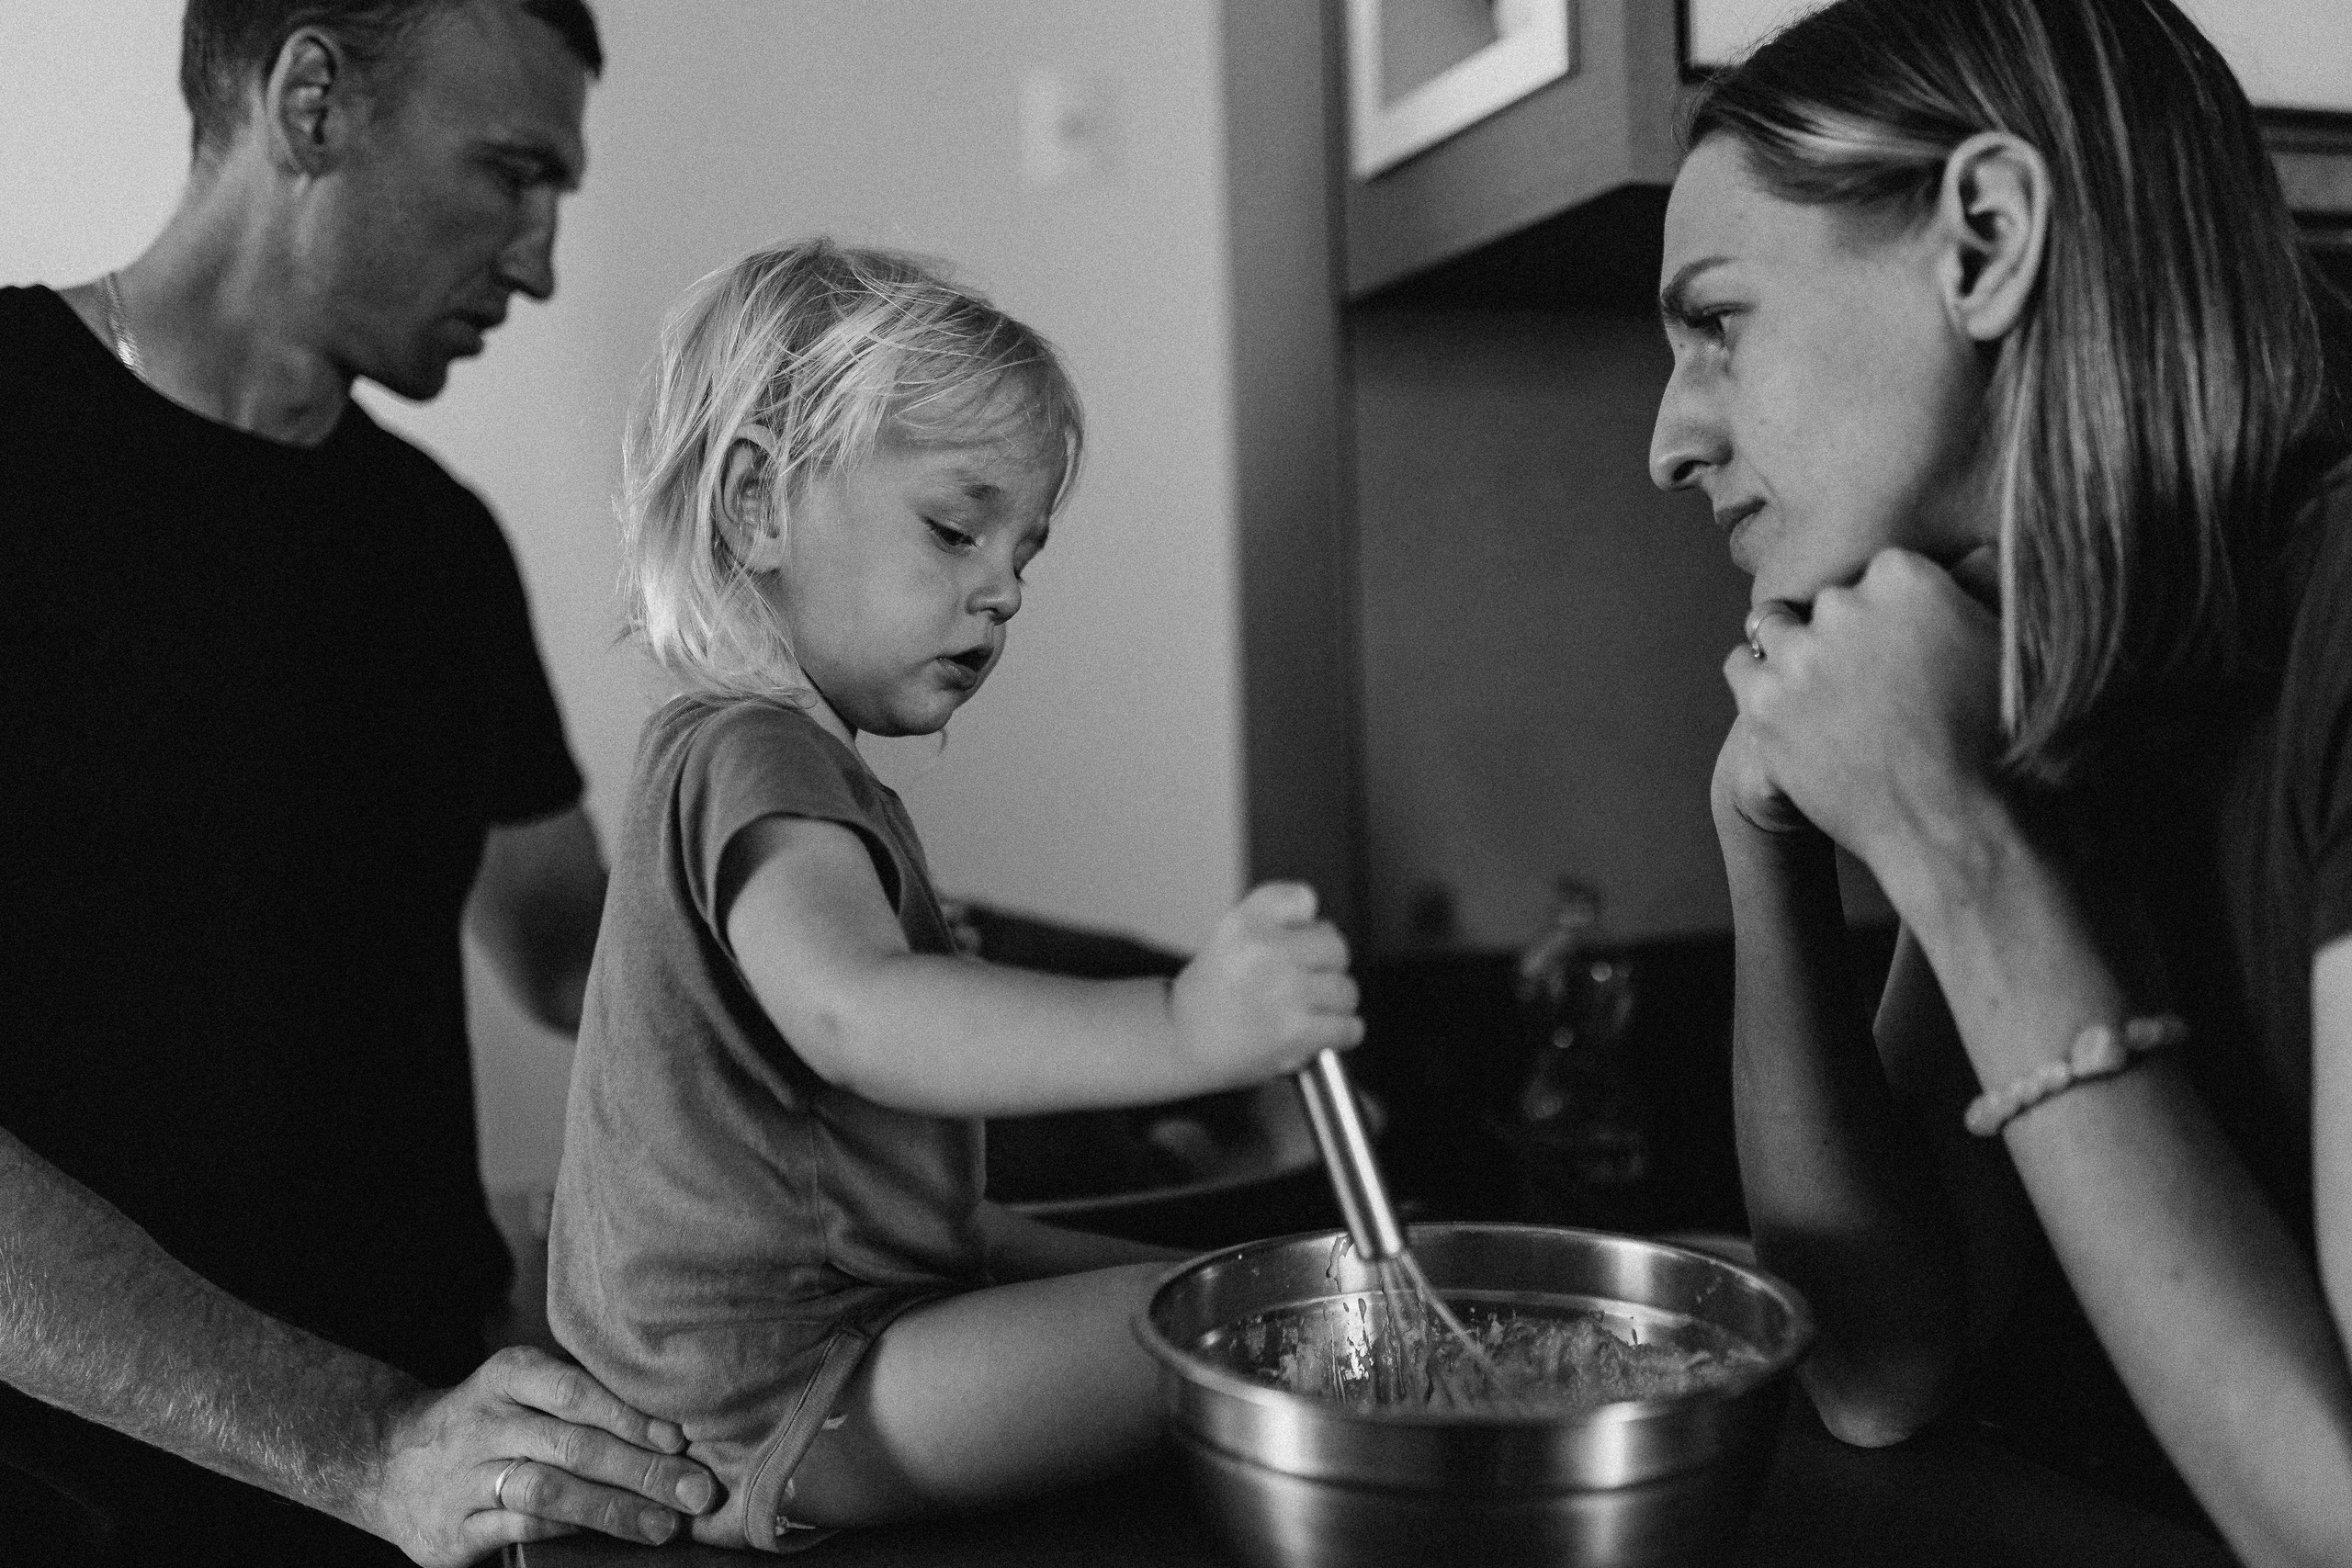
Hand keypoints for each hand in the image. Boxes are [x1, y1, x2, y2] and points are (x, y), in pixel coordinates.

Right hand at [360, 1345, 717, 1565]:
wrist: (384, 1461)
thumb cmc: (487, 1422)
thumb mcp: (521, 1390)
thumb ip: (581, 1400)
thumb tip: (674, 1431)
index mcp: (508, 1376)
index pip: (574, 1390)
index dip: (630, 1415)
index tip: (681, 1438)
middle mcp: (486, 1422)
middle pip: (573, 1444)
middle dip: (642, 1469)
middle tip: (698, 1490)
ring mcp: (467, 1477)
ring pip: (549, 1490)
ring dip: (614, 1509)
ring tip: (665, 1525)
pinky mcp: (454, 1529)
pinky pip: (521, 1527)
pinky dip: (570, 1530)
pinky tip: (611, 1538)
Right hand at [1170, 882, 1362, 1080]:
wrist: (1182, 1041)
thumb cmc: (1210, 992)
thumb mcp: (1229, 933)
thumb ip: (1276, 918)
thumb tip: (1324, 927)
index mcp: (1245, 923)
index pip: (1303, 898)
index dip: (1304, 921)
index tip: (1293, 938)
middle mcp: (1265, 951)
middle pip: (1335, 946)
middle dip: (1325, 965)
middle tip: (1302, 980)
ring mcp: (1285, 992)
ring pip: (1346, 989)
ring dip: (1333, 1002)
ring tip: (1307, 1008)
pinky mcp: (1297, 1033)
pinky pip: (1349, 1026)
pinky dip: (1341, 1032)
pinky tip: (1319, 1030)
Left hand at [1724, 547, 2002, 879]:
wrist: (1959, 825)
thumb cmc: (1998, 742)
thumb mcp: (2005, 645)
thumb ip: (1972, 589)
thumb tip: (1965, 555)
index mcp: (1905, 578)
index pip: (1880, 572)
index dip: (1890, 609)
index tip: (1899, 640)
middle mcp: (1844, 606)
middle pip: (1830, 601)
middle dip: (1847, 632)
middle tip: (1867, 677)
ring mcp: (1798, 657)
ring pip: (1775, 625)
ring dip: (1794, 647)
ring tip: (1820, 684)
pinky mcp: (1764, 706)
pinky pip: (1740, 666)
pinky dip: (1757, 677)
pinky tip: (1781, 698)